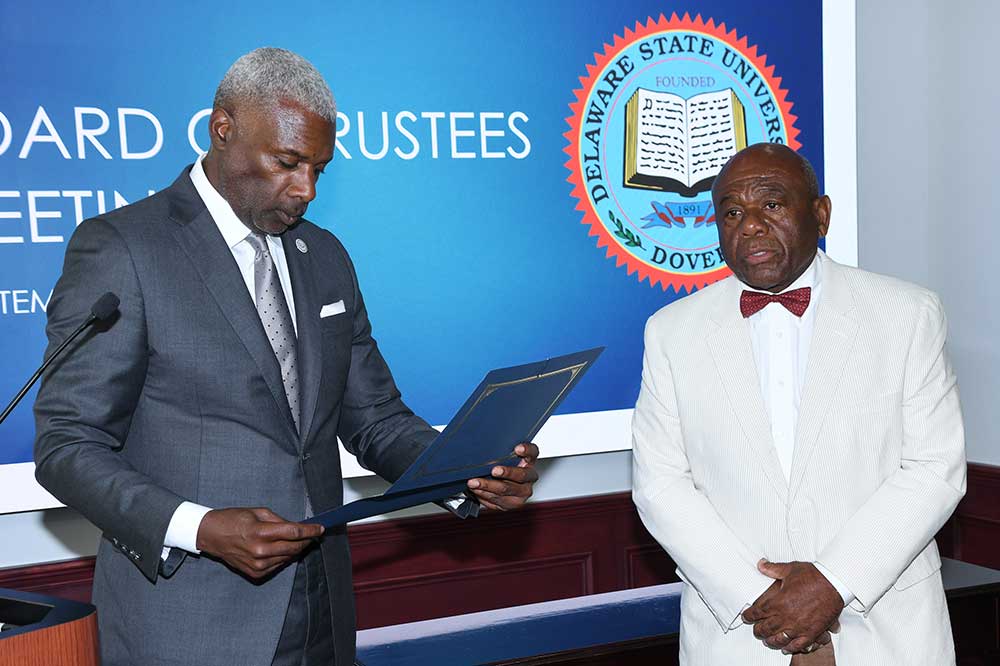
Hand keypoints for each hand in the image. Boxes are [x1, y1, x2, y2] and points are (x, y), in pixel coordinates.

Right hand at [196, 507, 323, 579]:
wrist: (212, 536)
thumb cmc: (233, 520)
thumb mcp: (258, 512)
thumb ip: (280, 521)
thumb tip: (297, 527)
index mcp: (260, 532)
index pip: (294, 532)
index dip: (310, 530)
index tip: (320, 528)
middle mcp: (260, 551)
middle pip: (294, 547)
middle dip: (306, 540)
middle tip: (313, 534)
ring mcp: (258, 565)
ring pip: (288, 557)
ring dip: (295, 549)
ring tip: (296, 540)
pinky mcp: (255, 573)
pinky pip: (278, 566)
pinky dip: (283, 557)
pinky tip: (280, 549)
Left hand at [466, 442, 538, 510]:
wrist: (503, 487)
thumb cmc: (502, 467)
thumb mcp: (503, 457)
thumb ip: (500, 452)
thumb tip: (481, 444)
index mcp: (529, 461)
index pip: (533, 453)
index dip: (527, 450)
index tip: (518, 449)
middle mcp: (529, 477)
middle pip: (521, 475)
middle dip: (506, 473)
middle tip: (494, 470)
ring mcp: (522, 493)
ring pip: (506, 490)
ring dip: (487, 486)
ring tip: (474, 483)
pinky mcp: (512, 503)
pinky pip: (497, 500)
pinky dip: (484, 495)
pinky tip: (476, 490)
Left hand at [742, 559, 842, 654]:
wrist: (835, 584)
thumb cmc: (814, 576)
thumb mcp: (790, 569)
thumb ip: (772, 569)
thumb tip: (761, 564)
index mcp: (778, 602)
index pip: (757, 612)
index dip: (749, 616)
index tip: (746, 616)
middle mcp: (786, 616)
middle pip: (765, 628)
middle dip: (758, 630)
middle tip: (756, 629)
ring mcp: (799, 626)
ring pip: (779, 640)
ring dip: (771, 641)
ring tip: (767, 640)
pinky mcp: (812, 632)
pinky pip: (798, 645)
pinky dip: (790, 648)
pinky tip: (785, 648)